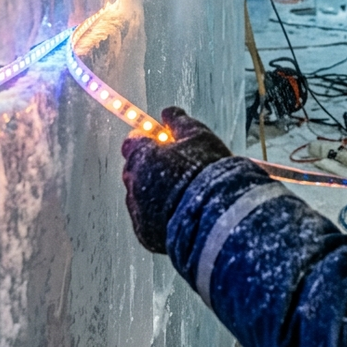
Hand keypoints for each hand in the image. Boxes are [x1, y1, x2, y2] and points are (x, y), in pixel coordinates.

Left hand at [121, 107, 231, 252]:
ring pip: (141, 197)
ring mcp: (137, 210)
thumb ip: (178, 120)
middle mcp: (132, 182)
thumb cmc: (206, 171)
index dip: (148, 141)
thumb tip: (167, 112)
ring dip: (156, 193)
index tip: (163, 143)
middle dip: (152, 168)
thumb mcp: (198, 135)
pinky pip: (148, 221)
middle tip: (179, 169)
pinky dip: (160, 217)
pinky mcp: (145, 234)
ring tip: (185, 195)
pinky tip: (182, 213)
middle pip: (135, 170)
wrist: (214, 215)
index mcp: (140, 155)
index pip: (132, 142)